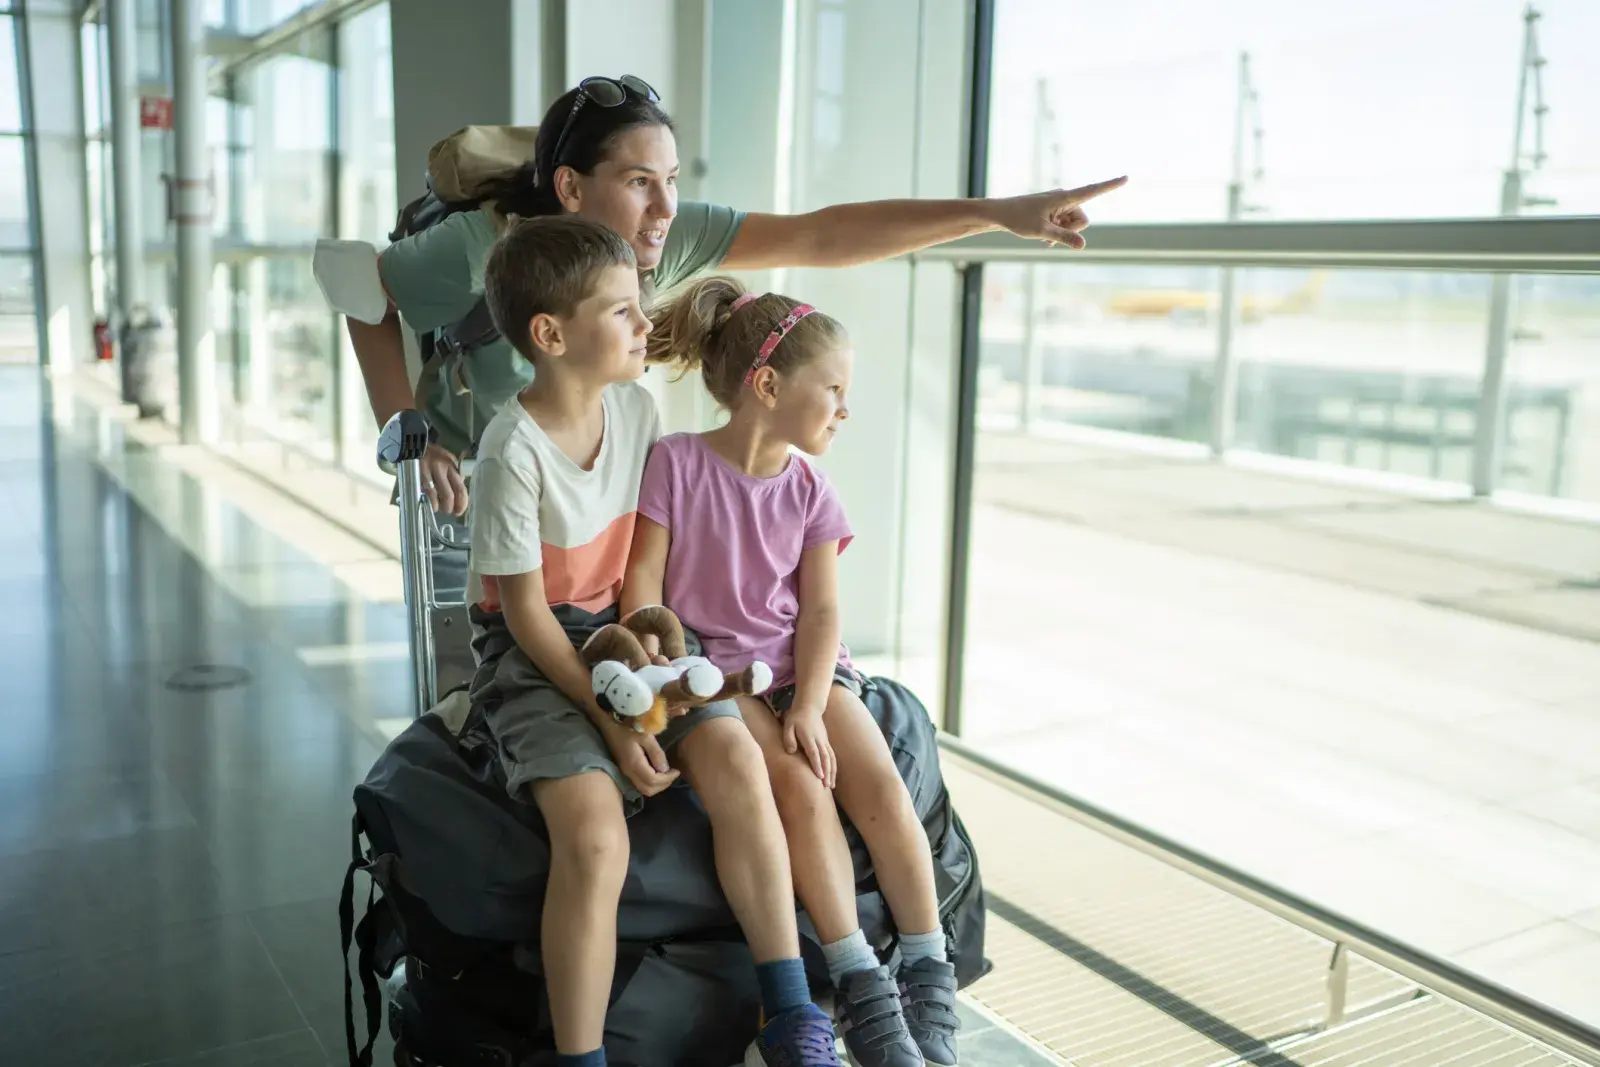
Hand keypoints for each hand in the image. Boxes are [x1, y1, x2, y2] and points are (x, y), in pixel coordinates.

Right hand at [421, 443, 468, 515]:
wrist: (413, 444)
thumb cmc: (432, 455)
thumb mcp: (447, 461)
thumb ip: (454, 475)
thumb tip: (459, 492)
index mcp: (452, 465)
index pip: (461, 488)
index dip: (462, 503)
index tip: (459, 510)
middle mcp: (441, 468)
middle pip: (449, 494)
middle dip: (450, 507)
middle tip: (449, 511)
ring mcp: (427, 472)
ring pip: (435, 496)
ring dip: (438, 506)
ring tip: (438, 508)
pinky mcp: (416, 475)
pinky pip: (423, 492)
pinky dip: (428, 501)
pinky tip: (429, 503)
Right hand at [602, 718, 679, 796]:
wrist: (610, 728)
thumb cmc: (628, 729)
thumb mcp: (646, 736)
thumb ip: (656, 753)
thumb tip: (665, 769)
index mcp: (635, 764)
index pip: (653, 781)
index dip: (667, 779)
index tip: (677, 771)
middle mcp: (629, 773)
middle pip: (648, 790)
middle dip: (663, 785)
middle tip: (673, 774)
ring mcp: (626, 774)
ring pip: (643, 789)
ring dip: (657, 786)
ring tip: (666, 774)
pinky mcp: (625, 772)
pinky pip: (640, 785)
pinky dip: (651, 784)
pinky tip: (656, 773)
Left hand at [783, 706, 835, 788]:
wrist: (809, 707)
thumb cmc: (796, 718)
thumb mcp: (788, 725)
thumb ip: (788, 738)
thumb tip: (791, 751)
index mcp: (809, 736)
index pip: (814, 752)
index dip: (817, 765)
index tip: (820, 776)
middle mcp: (819, 740)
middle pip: (825, 758)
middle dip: (827, 772)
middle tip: (827, 786)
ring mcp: (824, 741)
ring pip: (831, 758)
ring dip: (832, 772)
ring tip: (831, 786)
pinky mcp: (826, 742)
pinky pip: (832, 756)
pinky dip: (833, 767)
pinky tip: (833, 777)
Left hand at [990, 176, 1127, 248]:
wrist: (1001, 214)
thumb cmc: (1018, 220)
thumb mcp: (1042, 232)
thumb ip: (1064, 238)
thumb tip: (1083, 246)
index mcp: (1064, 197)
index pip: (1092, 191)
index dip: (1110, 186)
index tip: (1126, 178)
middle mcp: (1065, 198)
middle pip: (1083, 220)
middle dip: (1072, 231)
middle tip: (1050, 234)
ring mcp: (1060, 204)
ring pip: (1074, 225)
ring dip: (1063, 233)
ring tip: (1044, 236)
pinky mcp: (1055, 210)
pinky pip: (1065, 225)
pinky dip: (1058, 232)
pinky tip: (1044, 237)